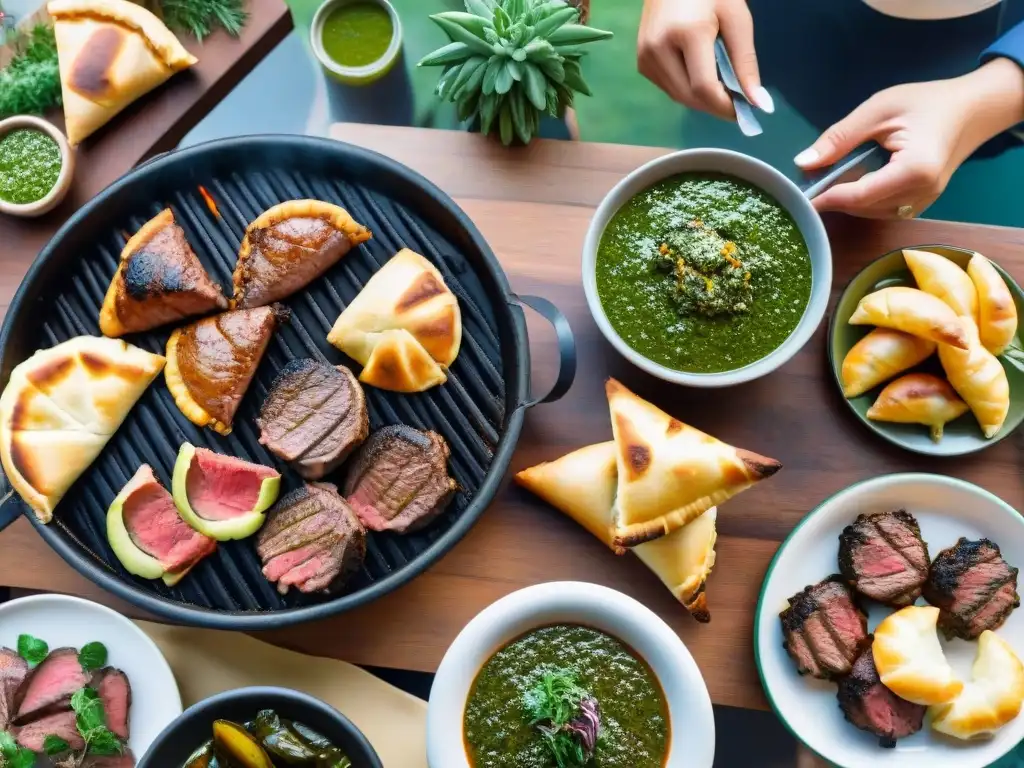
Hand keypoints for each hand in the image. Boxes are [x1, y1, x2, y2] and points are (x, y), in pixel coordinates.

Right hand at [637, 0, 773, 119]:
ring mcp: (646, 57)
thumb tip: (759, 104)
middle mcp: (659, 49)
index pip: (704, 87)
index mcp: (687, 33)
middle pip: (689, 97)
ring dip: (702, 100)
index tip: (745, 112)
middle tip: (737, 103)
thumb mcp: (737, 19)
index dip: (725, 106)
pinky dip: (687, 90)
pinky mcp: (642, 62)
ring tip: (721, 89)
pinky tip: (701, 77)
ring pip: (677, 97)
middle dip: (715, 106)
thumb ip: (746, 62)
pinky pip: (668, 88)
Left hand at [796, 58, 1023, 218]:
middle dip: (835, 198)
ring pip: (872, 212)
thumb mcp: (879, 109)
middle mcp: (921, 194)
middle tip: (809, 182)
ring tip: (828, 180)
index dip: (827, 197)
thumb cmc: (928, 102)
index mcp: (914, 171)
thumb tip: (803, 162)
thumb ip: (840, 137)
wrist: (973, 109)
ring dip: (848, 200)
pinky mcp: (922, 203)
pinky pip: (884, 208)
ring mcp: (924, 202)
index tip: (800, 195)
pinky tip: (852, 183)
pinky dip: (864, 199)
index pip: (859, 195)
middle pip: (864, 207)